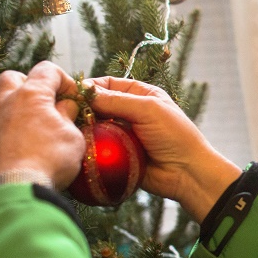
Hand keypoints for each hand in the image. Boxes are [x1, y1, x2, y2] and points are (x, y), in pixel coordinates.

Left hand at [0, 61, 84, 189]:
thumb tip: (66, 106)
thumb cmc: (49, 161)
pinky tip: (10, 145)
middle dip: (28, 85)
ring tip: (22, 122)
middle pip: (12, 77)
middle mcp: (5, 102)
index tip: (73, 98)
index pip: (47, 70)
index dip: (64, 80)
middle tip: (43, 104)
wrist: (14, 189)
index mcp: (31, 95)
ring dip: (6, 105)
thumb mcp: (73, 137)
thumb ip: (68, 117)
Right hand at [86, 77, 241, 221]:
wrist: (187, 173)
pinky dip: (89, 146)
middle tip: (70, 115)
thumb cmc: (175, 136)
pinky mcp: (119, 154)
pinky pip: (98, 148)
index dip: (91, 87)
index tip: (74, 95)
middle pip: (99, 105)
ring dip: (85, 128)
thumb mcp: (149, 110)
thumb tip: (87, 93)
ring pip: (96, 127)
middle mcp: (131, 112)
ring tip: (72, 130)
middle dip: (85, 109)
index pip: (108, 84)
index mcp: (141, 95)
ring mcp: (124, 134)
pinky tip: (78, 146)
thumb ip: (117, 100)